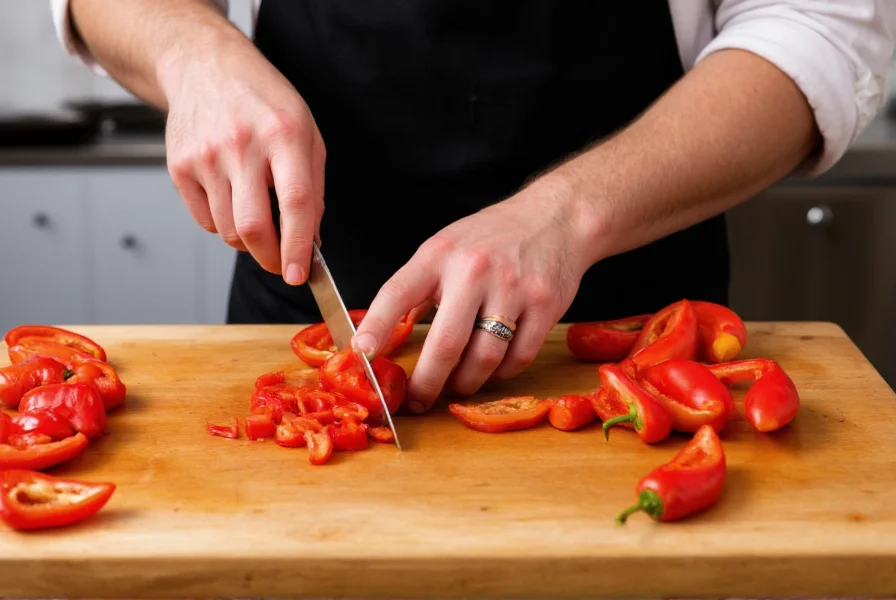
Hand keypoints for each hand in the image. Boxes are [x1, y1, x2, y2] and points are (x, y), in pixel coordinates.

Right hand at [162, 36, 324, 284]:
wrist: (206, 67)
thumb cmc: (264, 102)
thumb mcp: (307, 134)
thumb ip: (313, 189)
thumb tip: (311, 241)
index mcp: (284, 135)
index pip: (294, 203)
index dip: (298, 246)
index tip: (300, 274)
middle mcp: (242, 145)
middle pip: (252, 226)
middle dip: (270, 258)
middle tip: (282, 265)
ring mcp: (206, 156)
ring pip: (228, 230)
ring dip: (248, 241)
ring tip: (258, 217)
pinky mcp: (180, 166)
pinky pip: (205, 220)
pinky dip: (223, 225)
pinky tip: (233, 199)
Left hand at [353, 177, 595, 412]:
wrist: (555, 217)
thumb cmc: (491, 237)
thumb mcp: (445, 247)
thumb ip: (417, 288)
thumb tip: (381, 334)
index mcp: (439, 255)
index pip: (398, 293)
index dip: (375, 326)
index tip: (361, 354)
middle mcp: (474, 270)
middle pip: (446, 343)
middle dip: (427, 383)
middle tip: (416, 401)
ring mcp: (513, 288)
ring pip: (485, 357)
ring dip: (466, 382)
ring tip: (456, 385)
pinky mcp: (545, 304)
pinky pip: (518, 357)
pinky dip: (501, 373)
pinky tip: (492, 368)